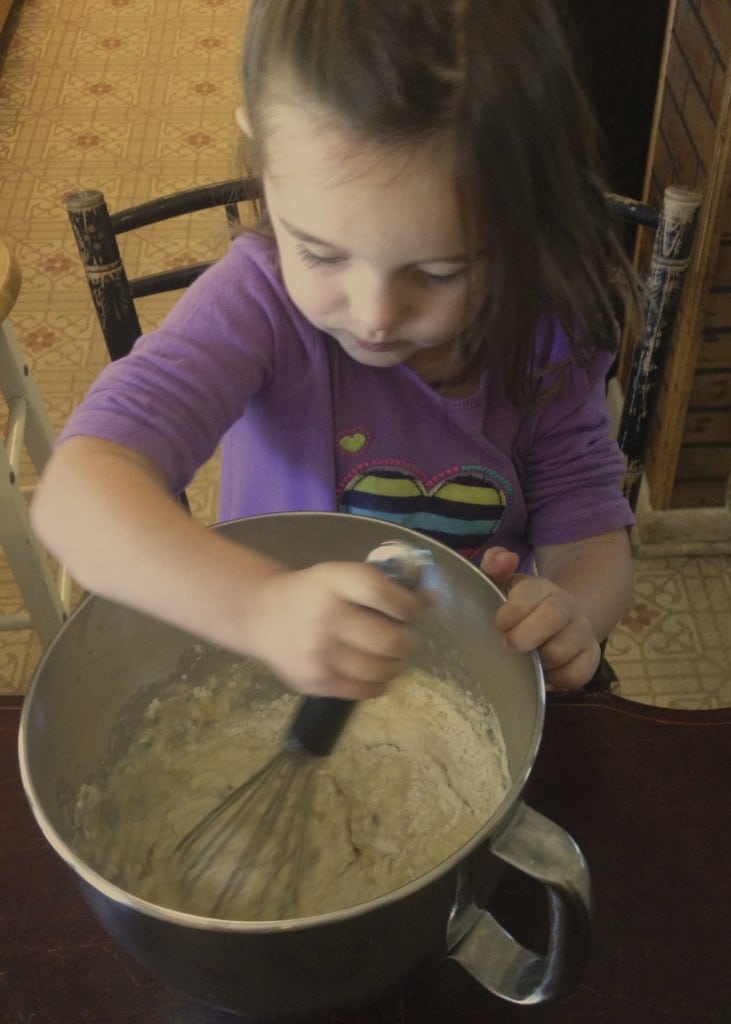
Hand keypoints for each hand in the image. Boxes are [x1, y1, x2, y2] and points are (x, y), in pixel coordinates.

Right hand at [243, 562, 428, 698]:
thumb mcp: (341, 577)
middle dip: (409, 642)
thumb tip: (430, 600)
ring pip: (380, 670)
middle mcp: (325, 617)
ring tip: (392, 657)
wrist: (262, 616)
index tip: (412, 611)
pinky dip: (379, 683)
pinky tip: (374, 672)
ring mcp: (319, 653)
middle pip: (387, 640)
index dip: (407, 605)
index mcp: (333, 582)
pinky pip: (363, 691)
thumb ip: (384, 587)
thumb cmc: (312, 593)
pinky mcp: (315, 681)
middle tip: (407, 639)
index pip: (381, 593)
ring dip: (396, 665)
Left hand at [480, 547, 600, 689]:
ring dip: (537, 662)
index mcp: (541, 587)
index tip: (498, 625)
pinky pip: (576, 675)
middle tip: (508, 646)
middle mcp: (566, 606)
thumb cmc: (519, 605)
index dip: (510, 612)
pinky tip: (544, 672)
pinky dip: (556, 679)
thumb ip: (495, 566)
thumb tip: (504, 559)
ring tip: (525, 661)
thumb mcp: (503, 583)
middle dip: (525, 636)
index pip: (529, 594)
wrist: (556, 618)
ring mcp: (581, 631)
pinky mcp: (591, 656)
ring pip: (561, 652)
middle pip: (553, 617)